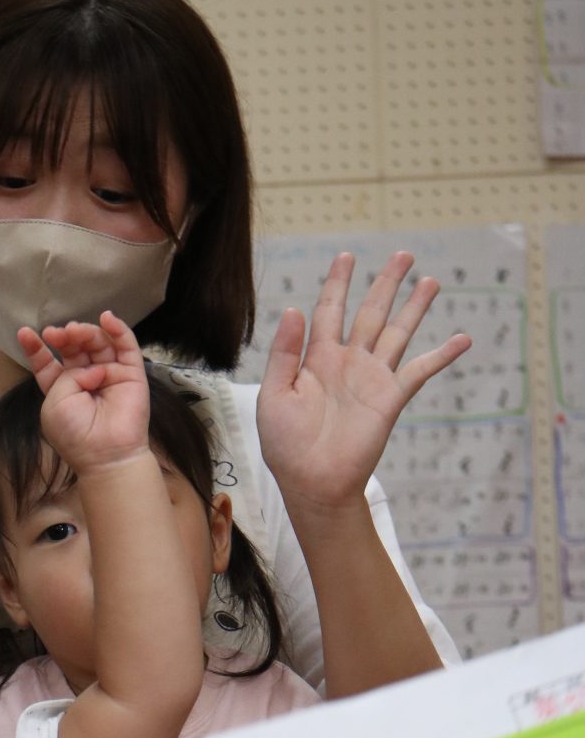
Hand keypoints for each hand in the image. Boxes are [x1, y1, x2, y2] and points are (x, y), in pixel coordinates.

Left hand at [17, 310, 149, 475]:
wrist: (106, 454)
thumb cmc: (75, 434)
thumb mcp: (54, 402)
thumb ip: (64, 376)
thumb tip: (91, 369)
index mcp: (62, 390)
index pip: (49, 364)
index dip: (38, 349)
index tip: (25, 333)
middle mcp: (86, 381)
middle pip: (75, 349)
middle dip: (64, 338)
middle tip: (55, 334)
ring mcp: (110, 376)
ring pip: (98, 344)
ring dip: (85, 332)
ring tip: (74, 330)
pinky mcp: (132, 374)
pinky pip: (126, 346)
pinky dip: (118, 330)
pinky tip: (107, 318)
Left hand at [257, 251, 470, 515]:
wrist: (312, 483)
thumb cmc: (286, 446)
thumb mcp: (274, 395)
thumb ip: (283, 353)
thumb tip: (294, 309)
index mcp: (317, 359)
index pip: (330, 310)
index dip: (338, 283)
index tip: (347, 256)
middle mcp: (348, 363)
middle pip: (371, 312)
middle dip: (387, 283)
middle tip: (404, 255)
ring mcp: (372, 379)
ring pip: (398, 332)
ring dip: (415, 307)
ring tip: (431, 281)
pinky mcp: (391, 398)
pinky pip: (420, 370)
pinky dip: (442, 354)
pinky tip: (462, 338)